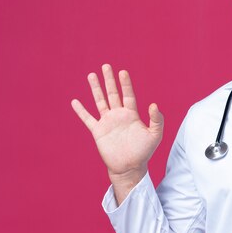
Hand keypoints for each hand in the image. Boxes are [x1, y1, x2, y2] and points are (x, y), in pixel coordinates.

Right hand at [71, 64, 162, 198]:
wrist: (130, 167)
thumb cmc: (144, 152)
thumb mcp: (155, 135)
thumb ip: (156, 120)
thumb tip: (153, 104)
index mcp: (131, 115)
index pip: (128, 95)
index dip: (125, 84)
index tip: (122, 71)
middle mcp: (118, 115)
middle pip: (113, 94)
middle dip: (109, 80)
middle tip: (106, 66)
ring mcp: (107, 122)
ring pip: (100, 101)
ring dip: (95, 89)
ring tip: (91, 75)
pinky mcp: (98, 131)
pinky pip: (88, 119)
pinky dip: (81, 111)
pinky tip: (75, 101)